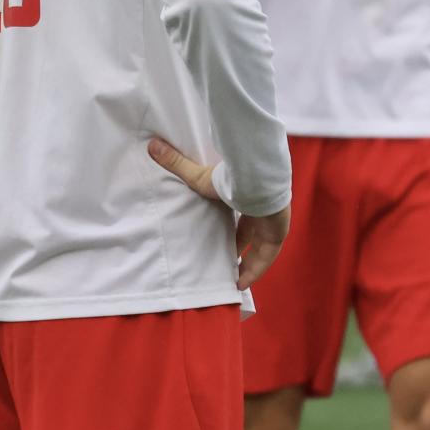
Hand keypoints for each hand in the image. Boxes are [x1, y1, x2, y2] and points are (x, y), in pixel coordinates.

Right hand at [148, 136, 288, 288]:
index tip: (226, 243)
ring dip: (249, 263)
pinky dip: (255, 270)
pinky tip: (242, 283)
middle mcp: (264, 211)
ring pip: (262, 248)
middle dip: (241, 248)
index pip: (244, 217)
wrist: (257, 179)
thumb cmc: (230, 177)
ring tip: (232, 280)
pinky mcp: (277, 233)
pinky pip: (266, 257)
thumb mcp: (199, 176)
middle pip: (253, 235)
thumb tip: (151, 145)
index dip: (236, 231)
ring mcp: (274, 222)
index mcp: (249, 197)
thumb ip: (176, 164)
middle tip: (226, 262)